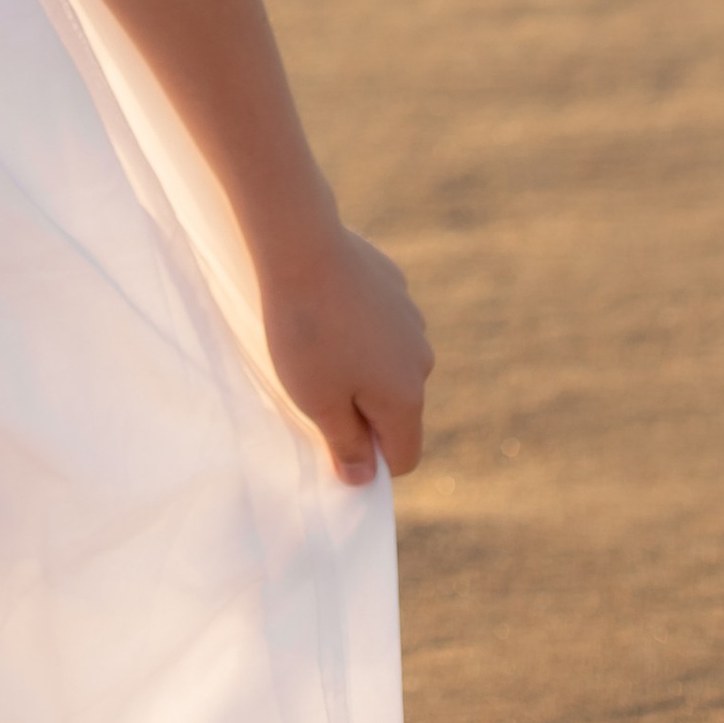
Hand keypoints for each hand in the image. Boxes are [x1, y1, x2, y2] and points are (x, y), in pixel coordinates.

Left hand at [258, 222, 432, 485]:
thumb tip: (365, 477)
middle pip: (397, 409)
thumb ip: (345, 445)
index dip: (369, 459)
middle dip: (361, 410)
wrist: (301, 244)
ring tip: (318, 342)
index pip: (404, 457)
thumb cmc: (306, 333)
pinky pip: (381, 324)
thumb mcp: (318, 402)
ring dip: (361, 366)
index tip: (330, 437)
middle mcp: (421, 360)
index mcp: (407, 397)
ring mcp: (412, 320)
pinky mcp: (395, 286)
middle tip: (315, 386)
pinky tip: (328, 307)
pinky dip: (359, 326)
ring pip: (389, 363)